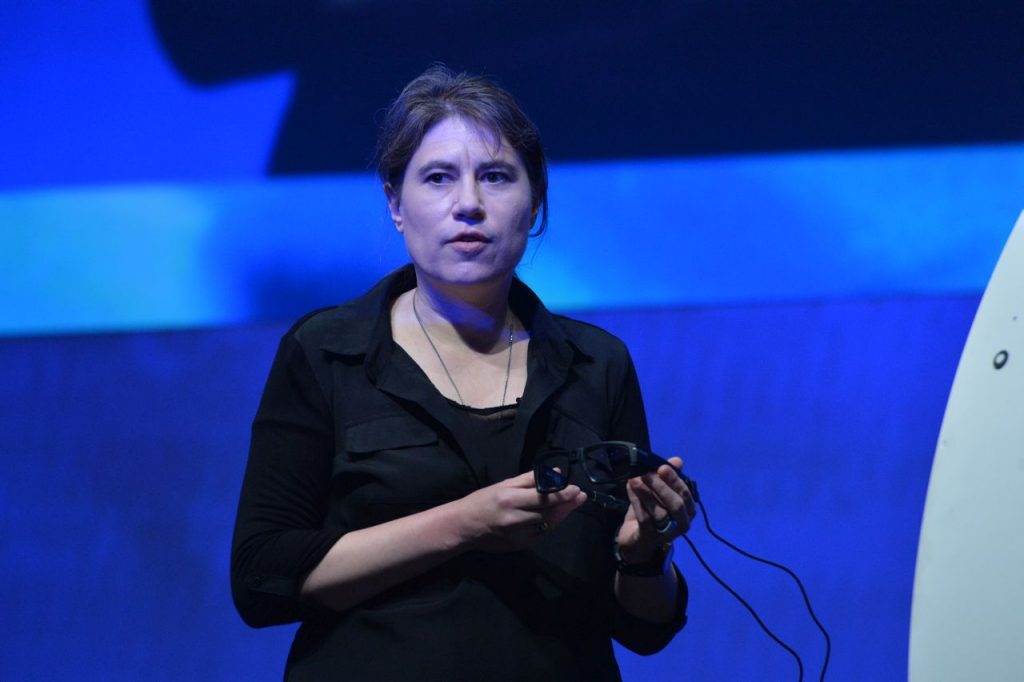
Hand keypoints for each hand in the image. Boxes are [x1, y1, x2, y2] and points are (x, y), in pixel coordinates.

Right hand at [455, 470, 586, 552]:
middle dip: (567, 504)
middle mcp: (516, 519)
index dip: (563, 494)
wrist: (464, 526)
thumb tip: (556, 473)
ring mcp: (518, 535)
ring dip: (562, 514)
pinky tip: (557, 515)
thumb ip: (531, 479)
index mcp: (511, 499)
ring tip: (572, 504)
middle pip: (549, 513)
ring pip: (548, 524)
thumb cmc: (483, 500)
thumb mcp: (505, 484)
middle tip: (581, 496)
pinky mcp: (519, 545)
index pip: (544, 498)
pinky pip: (540, 533)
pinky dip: (550, 524)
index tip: (576, 489)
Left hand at [615, 456, 694, 562]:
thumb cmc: (651, 511)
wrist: (636, 539)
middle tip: (647, 473)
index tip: (662, 467)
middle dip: (662, 487)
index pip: (685, 494)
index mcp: (688, 510)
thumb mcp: (658, 491)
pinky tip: (629, 489)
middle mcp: (682, 523)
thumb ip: (667, 476)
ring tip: (634, 479)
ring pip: (660, 512)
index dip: (675, 480)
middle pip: (676, 505)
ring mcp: (667, 533)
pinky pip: (645, 519)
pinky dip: (637, 502)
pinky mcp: (650, 538)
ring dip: (646, 494)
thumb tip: (677, 460)